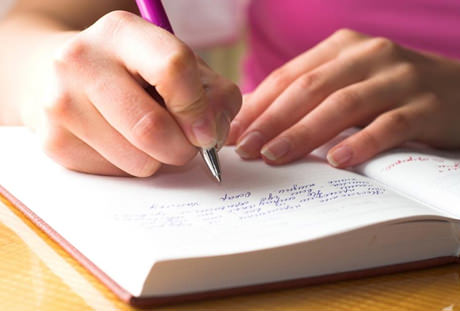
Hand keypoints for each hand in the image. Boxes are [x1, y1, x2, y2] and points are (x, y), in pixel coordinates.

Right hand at [25, 11, 240, 175]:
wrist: (64, 76)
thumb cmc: (135, 72)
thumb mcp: (179, 66)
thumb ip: (213, 95)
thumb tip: (211, 136)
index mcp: (122, 32)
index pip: (173, 70)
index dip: (198, 109)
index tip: (206, 130)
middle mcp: (82, 61)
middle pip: (152, 128)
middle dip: (183, 148)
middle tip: (185, 144)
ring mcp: (61, 103)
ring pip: (138, 161)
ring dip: (158, 160)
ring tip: (148, 137)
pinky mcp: (54, 141)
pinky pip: (116, 174)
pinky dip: (132, 166)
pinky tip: (122, 142)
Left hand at [227, 29, 459, 166]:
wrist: (459, 91)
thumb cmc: (389, 92)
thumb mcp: (347, 83)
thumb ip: (308, 96)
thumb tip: (255, 120)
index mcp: (342, 48)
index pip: (289, 76)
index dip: (258, 105)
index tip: (232, 132)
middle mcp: (369, 55)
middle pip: (310, 88)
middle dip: (272, 120)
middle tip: (246, 149)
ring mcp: (399, 78)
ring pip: (343, 104)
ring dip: (304, 132)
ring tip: (276, 156)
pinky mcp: (427, 105)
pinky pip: (389, 124)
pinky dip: (361, 142)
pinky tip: (337, 160)